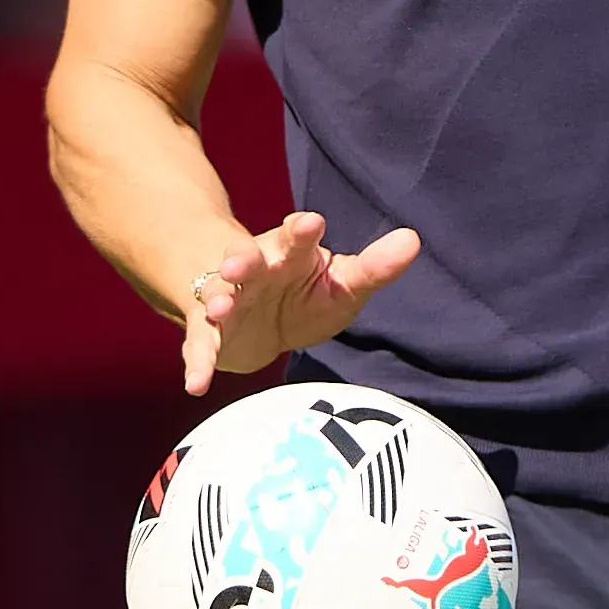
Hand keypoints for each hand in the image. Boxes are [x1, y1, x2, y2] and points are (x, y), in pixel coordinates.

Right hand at [183, 211, 422, 394]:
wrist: (257, 325)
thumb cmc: (304, 295)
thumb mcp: (342, 284)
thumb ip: (374, 267)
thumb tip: (413, 239)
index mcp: (290, 253)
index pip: (296, 237)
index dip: (301, 231)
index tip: (310, 224)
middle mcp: (255, 271)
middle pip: (247, 258)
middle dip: (242, 259)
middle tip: (238, 264)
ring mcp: (228, 300)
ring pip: (217, 295)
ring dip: (217, 301)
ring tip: (217, 309)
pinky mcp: (211, 333)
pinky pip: (200, 345)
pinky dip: (198, 363)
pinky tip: (196, 384)